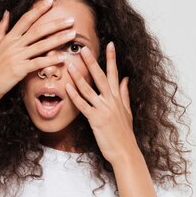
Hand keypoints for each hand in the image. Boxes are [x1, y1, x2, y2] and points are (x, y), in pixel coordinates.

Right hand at [0, 0, 76, 104]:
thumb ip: (0, 29)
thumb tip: (6, 13)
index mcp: (8, 38)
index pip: (26, 19)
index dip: (38, 9)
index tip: (50, 1)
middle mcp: (14, 45)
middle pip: (38, 30)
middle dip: (55, 24)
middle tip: (71, 19)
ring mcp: (17, 57)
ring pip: (41, 45)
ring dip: (58, 39)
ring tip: (72, 34)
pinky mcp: (19, 70)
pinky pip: (38, 63)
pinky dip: (51, 60)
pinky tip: (63, 58)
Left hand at [64, 42, 135, 164]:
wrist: (126, 152)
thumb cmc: (125, 135)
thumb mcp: (127, 112)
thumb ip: (125, 94)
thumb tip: (126, 79)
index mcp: (118, 98)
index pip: (115, 73)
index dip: (112, 58)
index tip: (110, 44)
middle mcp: (111, 101)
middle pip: (101, 76)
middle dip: (92, 62)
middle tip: (84, 48)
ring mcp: (104, 109)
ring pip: (89, 89)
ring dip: (79, 76)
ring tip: (70, 64)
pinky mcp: (96, 119)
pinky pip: (83, 105)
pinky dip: (75, 95)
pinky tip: (67, 87)